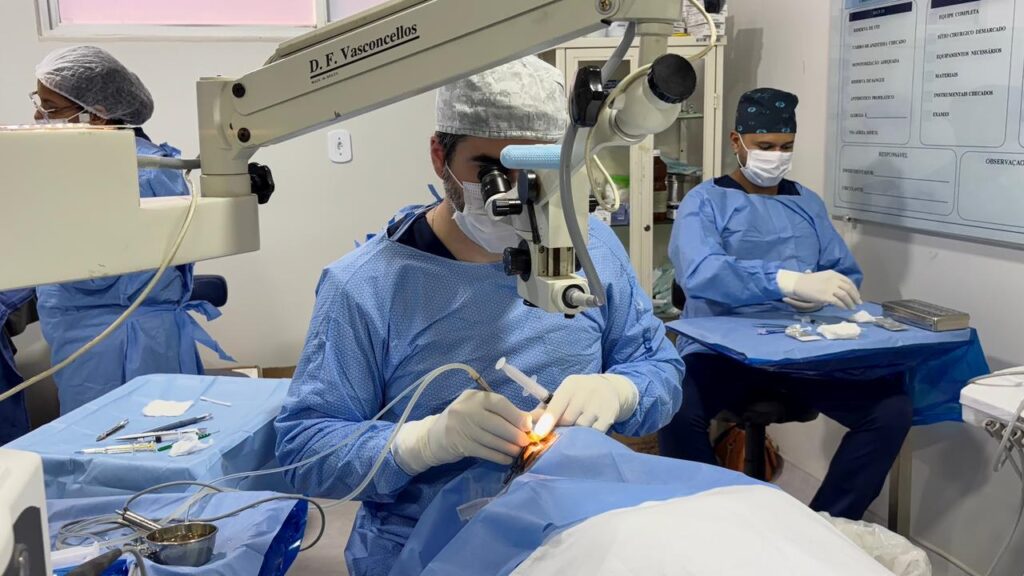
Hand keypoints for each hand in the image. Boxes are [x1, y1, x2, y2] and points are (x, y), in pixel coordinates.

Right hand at [391, 390, 531, 474]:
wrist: (432, 437)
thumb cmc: (463, 421)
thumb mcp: (480, 410)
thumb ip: (505, 412)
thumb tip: (536, 417)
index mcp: (474, 397)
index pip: (499, 403)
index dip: (516, 415)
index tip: (529, 425)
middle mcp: (466, 409)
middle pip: (497, 423)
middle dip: (515, 434)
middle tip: (526, 442)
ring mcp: (461, 427)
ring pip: (492, 439)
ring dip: (508, 448)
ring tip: (518, 451)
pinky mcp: (459, 444)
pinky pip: (485, 451)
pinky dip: (498, 456)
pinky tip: (506, 459)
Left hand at [534, 374, 638, 436]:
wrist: (610, 389)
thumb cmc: (579, 395)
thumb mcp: (564, 394)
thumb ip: (547, 408)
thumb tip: (527, 422)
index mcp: (570, 385)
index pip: (556, 405)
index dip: (547, 421)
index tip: (538, 434)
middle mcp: (586, 392)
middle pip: (568, 419)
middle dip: (561, 429)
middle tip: (558, 435)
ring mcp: (599, 404)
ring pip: (581, 428)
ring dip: (574, 435)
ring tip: (572, 435)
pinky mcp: (609, 416)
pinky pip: (595, 433)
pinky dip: (588, 438)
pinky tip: (585, 437)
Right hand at [776, 269, 861, 309]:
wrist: (798, 284)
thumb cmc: (809, 281)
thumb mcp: (824, 277)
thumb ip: (833, 282)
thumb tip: (842, 292)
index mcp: (834, 274)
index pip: (848, 282)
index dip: (855, 289)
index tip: (857, 295)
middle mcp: (834, 280)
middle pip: (849, 289)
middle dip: (855, 297)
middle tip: (858, 303)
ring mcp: (830, 288)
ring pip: (845, 296)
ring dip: (850, 302)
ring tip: (852, 307)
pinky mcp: (826, 296)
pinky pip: (838, 302)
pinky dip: (843, 306)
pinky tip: (844, 308)